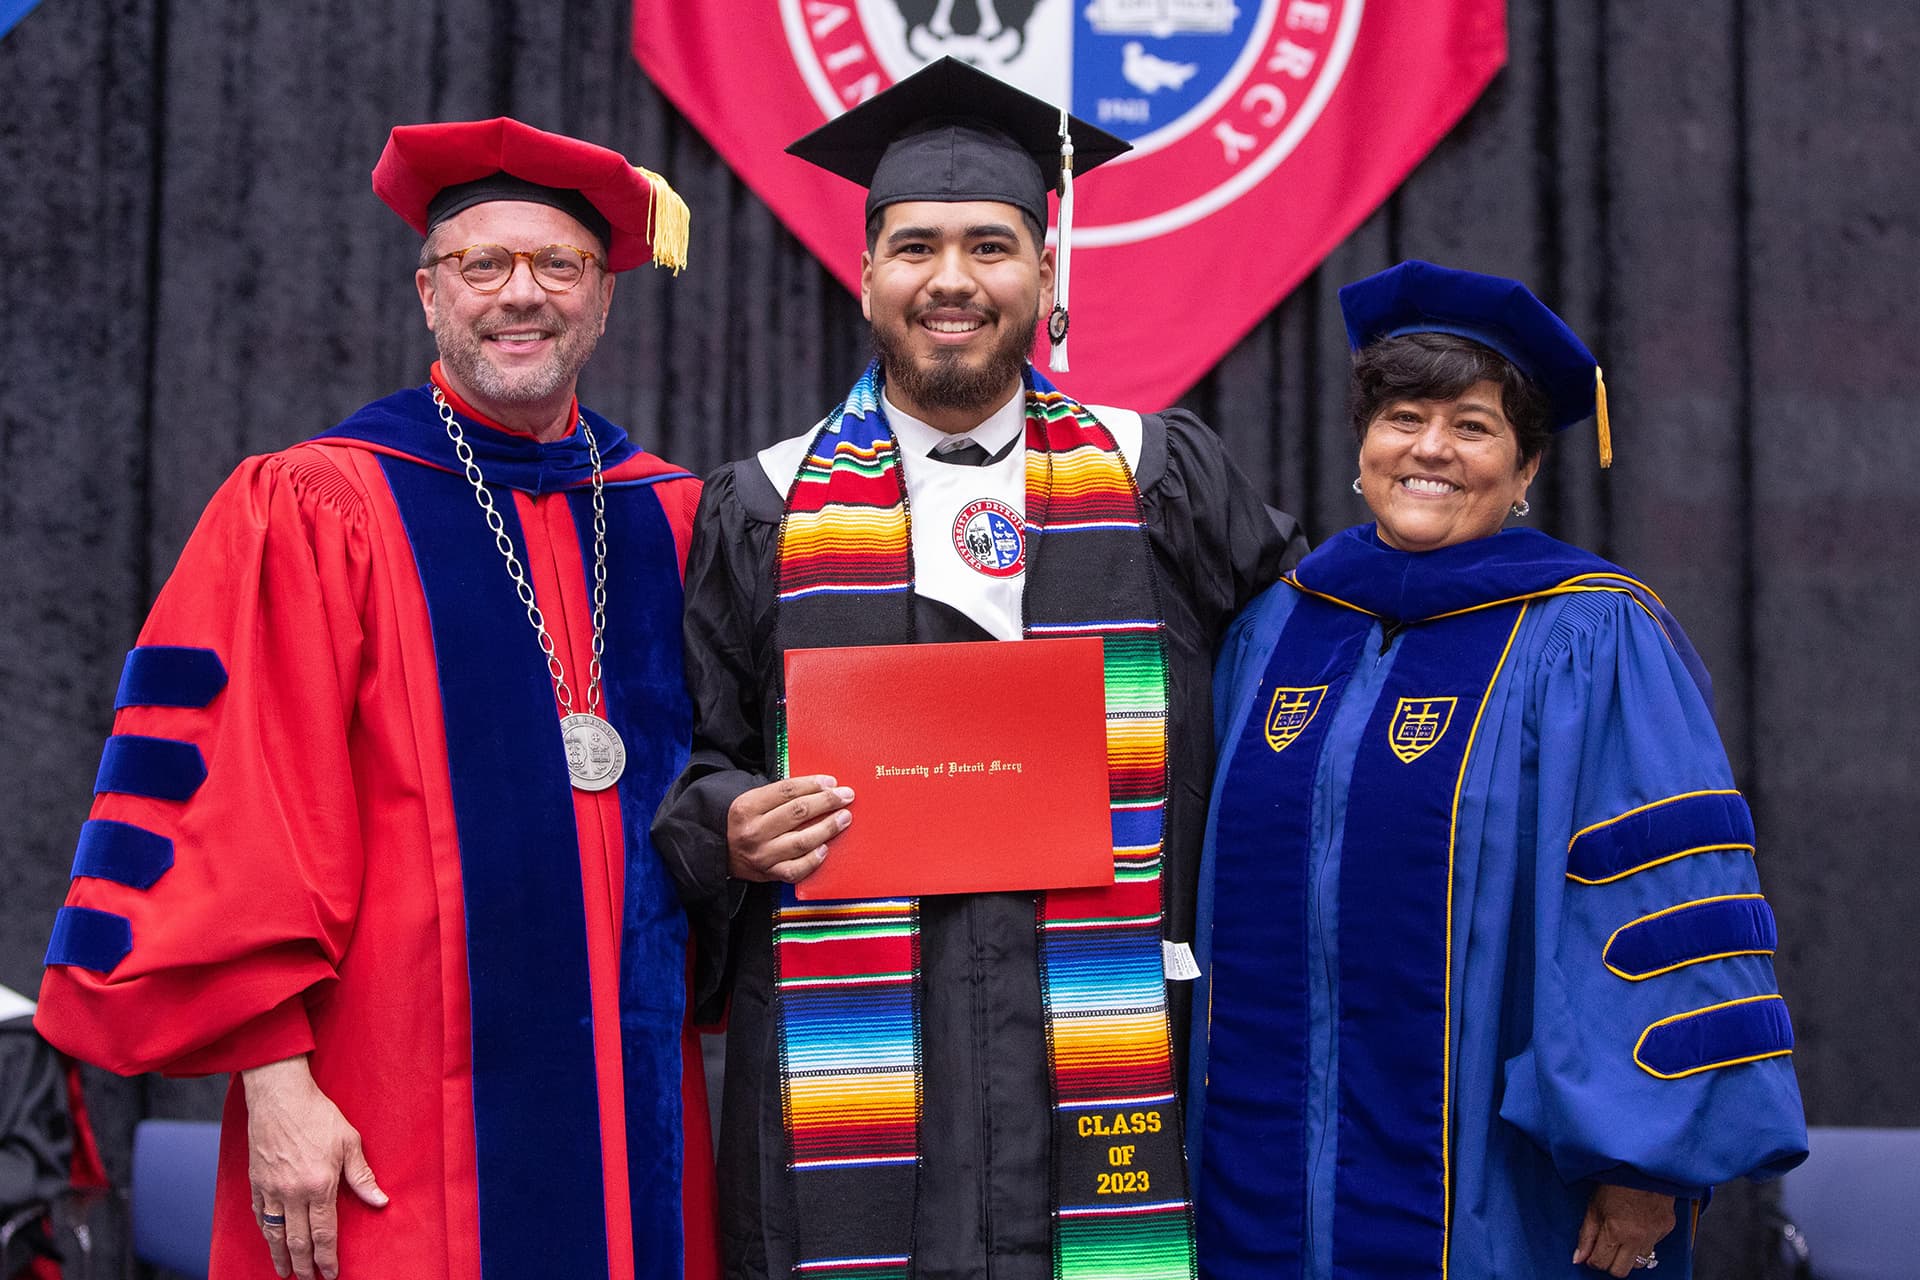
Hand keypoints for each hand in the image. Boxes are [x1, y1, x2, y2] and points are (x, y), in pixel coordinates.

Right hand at [242, 1055, 388, 1279]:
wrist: (280, 1097)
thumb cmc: (319, 1115)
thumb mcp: (350, 1142)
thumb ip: (361, 1176)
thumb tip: (380, 1201)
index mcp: (319, 1185)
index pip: (324, 1233)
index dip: (328, 1257)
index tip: (331, 1274)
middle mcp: (293, 1193)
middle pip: (298, 1240)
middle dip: (305, 1265)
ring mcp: (271, 1189)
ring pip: (275, 1233)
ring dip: (281, 1256)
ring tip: (286, 1273)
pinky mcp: (256, 1182)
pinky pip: (260, 1215)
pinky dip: (266, 1233)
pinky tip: (270, 1241)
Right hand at [727, 774, 853, 883]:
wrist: (721, 852)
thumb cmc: (745, 823)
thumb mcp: (752, 802)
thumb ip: (780, 795)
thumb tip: (821, 787)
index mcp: (747, 807)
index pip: (787, 790)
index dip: (813, 784)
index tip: (832, 782)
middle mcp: (754, 831)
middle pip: (798, 812)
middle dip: (827, 802)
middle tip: (846, 796)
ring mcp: (762, 855)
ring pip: (802, 840)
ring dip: (828, 827)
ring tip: (844, 818)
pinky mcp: (768, 874)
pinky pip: (797, 869)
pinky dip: (814, 859)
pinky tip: (826, 848)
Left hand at [1573, 1183, 1676, 1275]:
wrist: (1643, 1166)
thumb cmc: (1616, 1181)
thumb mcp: (1593, 1207)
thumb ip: (1586, 1236)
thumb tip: (1579, 1258)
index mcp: (1615, 1232)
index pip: (1601, 1264)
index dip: (1592, 1260)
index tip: (1591, 1254)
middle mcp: (1637, 1238)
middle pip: (1621, 1271)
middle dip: (1610, 1264)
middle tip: (1605, 1250)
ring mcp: (1654, 1236)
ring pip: (1639, 1264)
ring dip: (1628, 1256)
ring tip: (1622, 1239)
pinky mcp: (1666, 1230)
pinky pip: (1654, 1247)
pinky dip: (1644, 1244)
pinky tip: (1637, 1229)